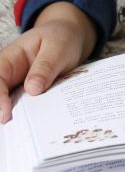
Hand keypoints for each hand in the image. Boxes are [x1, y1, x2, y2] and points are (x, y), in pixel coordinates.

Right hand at [0, 2, 96, 123]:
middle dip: (2, 112)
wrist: (71, 36)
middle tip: (13, 132)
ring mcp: (18, 86)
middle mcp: (9, 74)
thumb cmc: (62, 37)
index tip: (5, 116)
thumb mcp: (58, 46)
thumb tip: (32, 89)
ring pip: (9, 106)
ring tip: (22, 135)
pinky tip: (35, 130)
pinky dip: (27, 119)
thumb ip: (46, 65)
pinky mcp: (28, 96)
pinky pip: (24, 109)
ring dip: (16, 120)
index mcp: (10, 58)